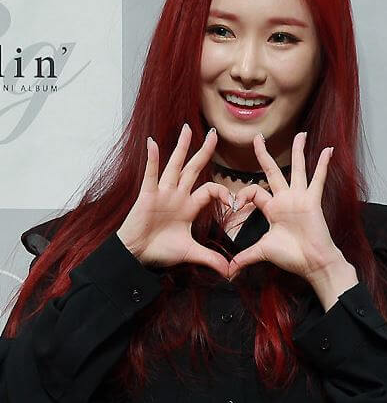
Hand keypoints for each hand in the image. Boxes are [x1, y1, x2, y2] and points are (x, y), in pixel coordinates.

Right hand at [117, 124, 231, 277]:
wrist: (137, 255)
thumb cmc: (161, 250)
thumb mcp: (190, 252)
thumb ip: (210, 258)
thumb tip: (231, 272)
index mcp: (189, 206)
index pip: (210, 190)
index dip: (223, 193)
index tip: (233, 203)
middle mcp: (177, 195)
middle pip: (193, 168)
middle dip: (204, 152)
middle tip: (214, 134)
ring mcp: (163, 193)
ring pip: (175, 166)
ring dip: (181, 147)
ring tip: (187, 129)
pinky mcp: (147, 195)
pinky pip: (151, 174)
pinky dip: (151, 159)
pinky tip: (152, 143)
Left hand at [228, 133, 357, 307]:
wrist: (313, 264)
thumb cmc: (291, 257)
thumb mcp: (262, 252)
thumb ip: (244, 257)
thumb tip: (228, 272)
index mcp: (272, 208)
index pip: (254, 191)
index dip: (242, 195)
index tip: (233, 206)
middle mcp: (285, 199)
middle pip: (272, 171)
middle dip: (264, 154)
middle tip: (257, 137)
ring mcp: (300, 198)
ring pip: (297, 169)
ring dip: (298, 151)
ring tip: (300, 134)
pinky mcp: (312, 201)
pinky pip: (318, 179)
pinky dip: (323, 164)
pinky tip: (328, 150)